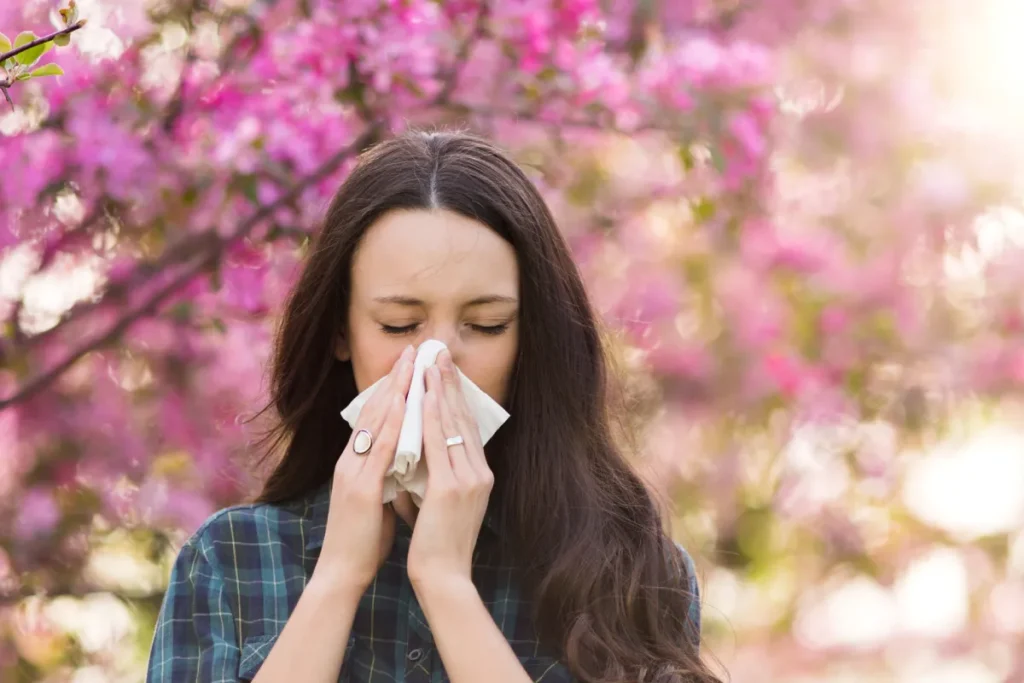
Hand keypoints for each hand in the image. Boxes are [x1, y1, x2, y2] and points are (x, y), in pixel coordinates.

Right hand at [312, 344, 414, 593]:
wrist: (342, 573)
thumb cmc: (363, 540)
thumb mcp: (377, 498)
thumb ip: (387, 475)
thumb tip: (406, 460)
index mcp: (355, 463)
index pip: (374, 417)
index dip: (392, 389)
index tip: (410, 366)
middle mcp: (350, 461)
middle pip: (372, 410)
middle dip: (394, 379)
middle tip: (413, 350)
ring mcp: (352, 472)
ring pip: (374, 422)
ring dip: (394, 391)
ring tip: (411, 364)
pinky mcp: (360, 488)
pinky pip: (379, 450)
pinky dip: (392, 424)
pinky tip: (404, 405)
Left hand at [407, 349, 493, 587]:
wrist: (444, 577)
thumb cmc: (437, 544)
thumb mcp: (440, 503)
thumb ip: (434, 477)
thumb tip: (416, 457)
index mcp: (479, 475)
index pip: (465, 426)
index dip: (454, 396)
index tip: (443, 370)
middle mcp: (480, 472)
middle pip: (463, 417)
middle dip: (449, 383)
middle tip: (439, 352)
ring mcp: (469, 479)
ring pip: (452, 424)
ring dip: (440, 390)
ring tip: (431, 361)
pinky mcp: (453, 488)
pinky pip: (440, 443)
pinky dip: (431, 416)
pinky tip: (423, 395)